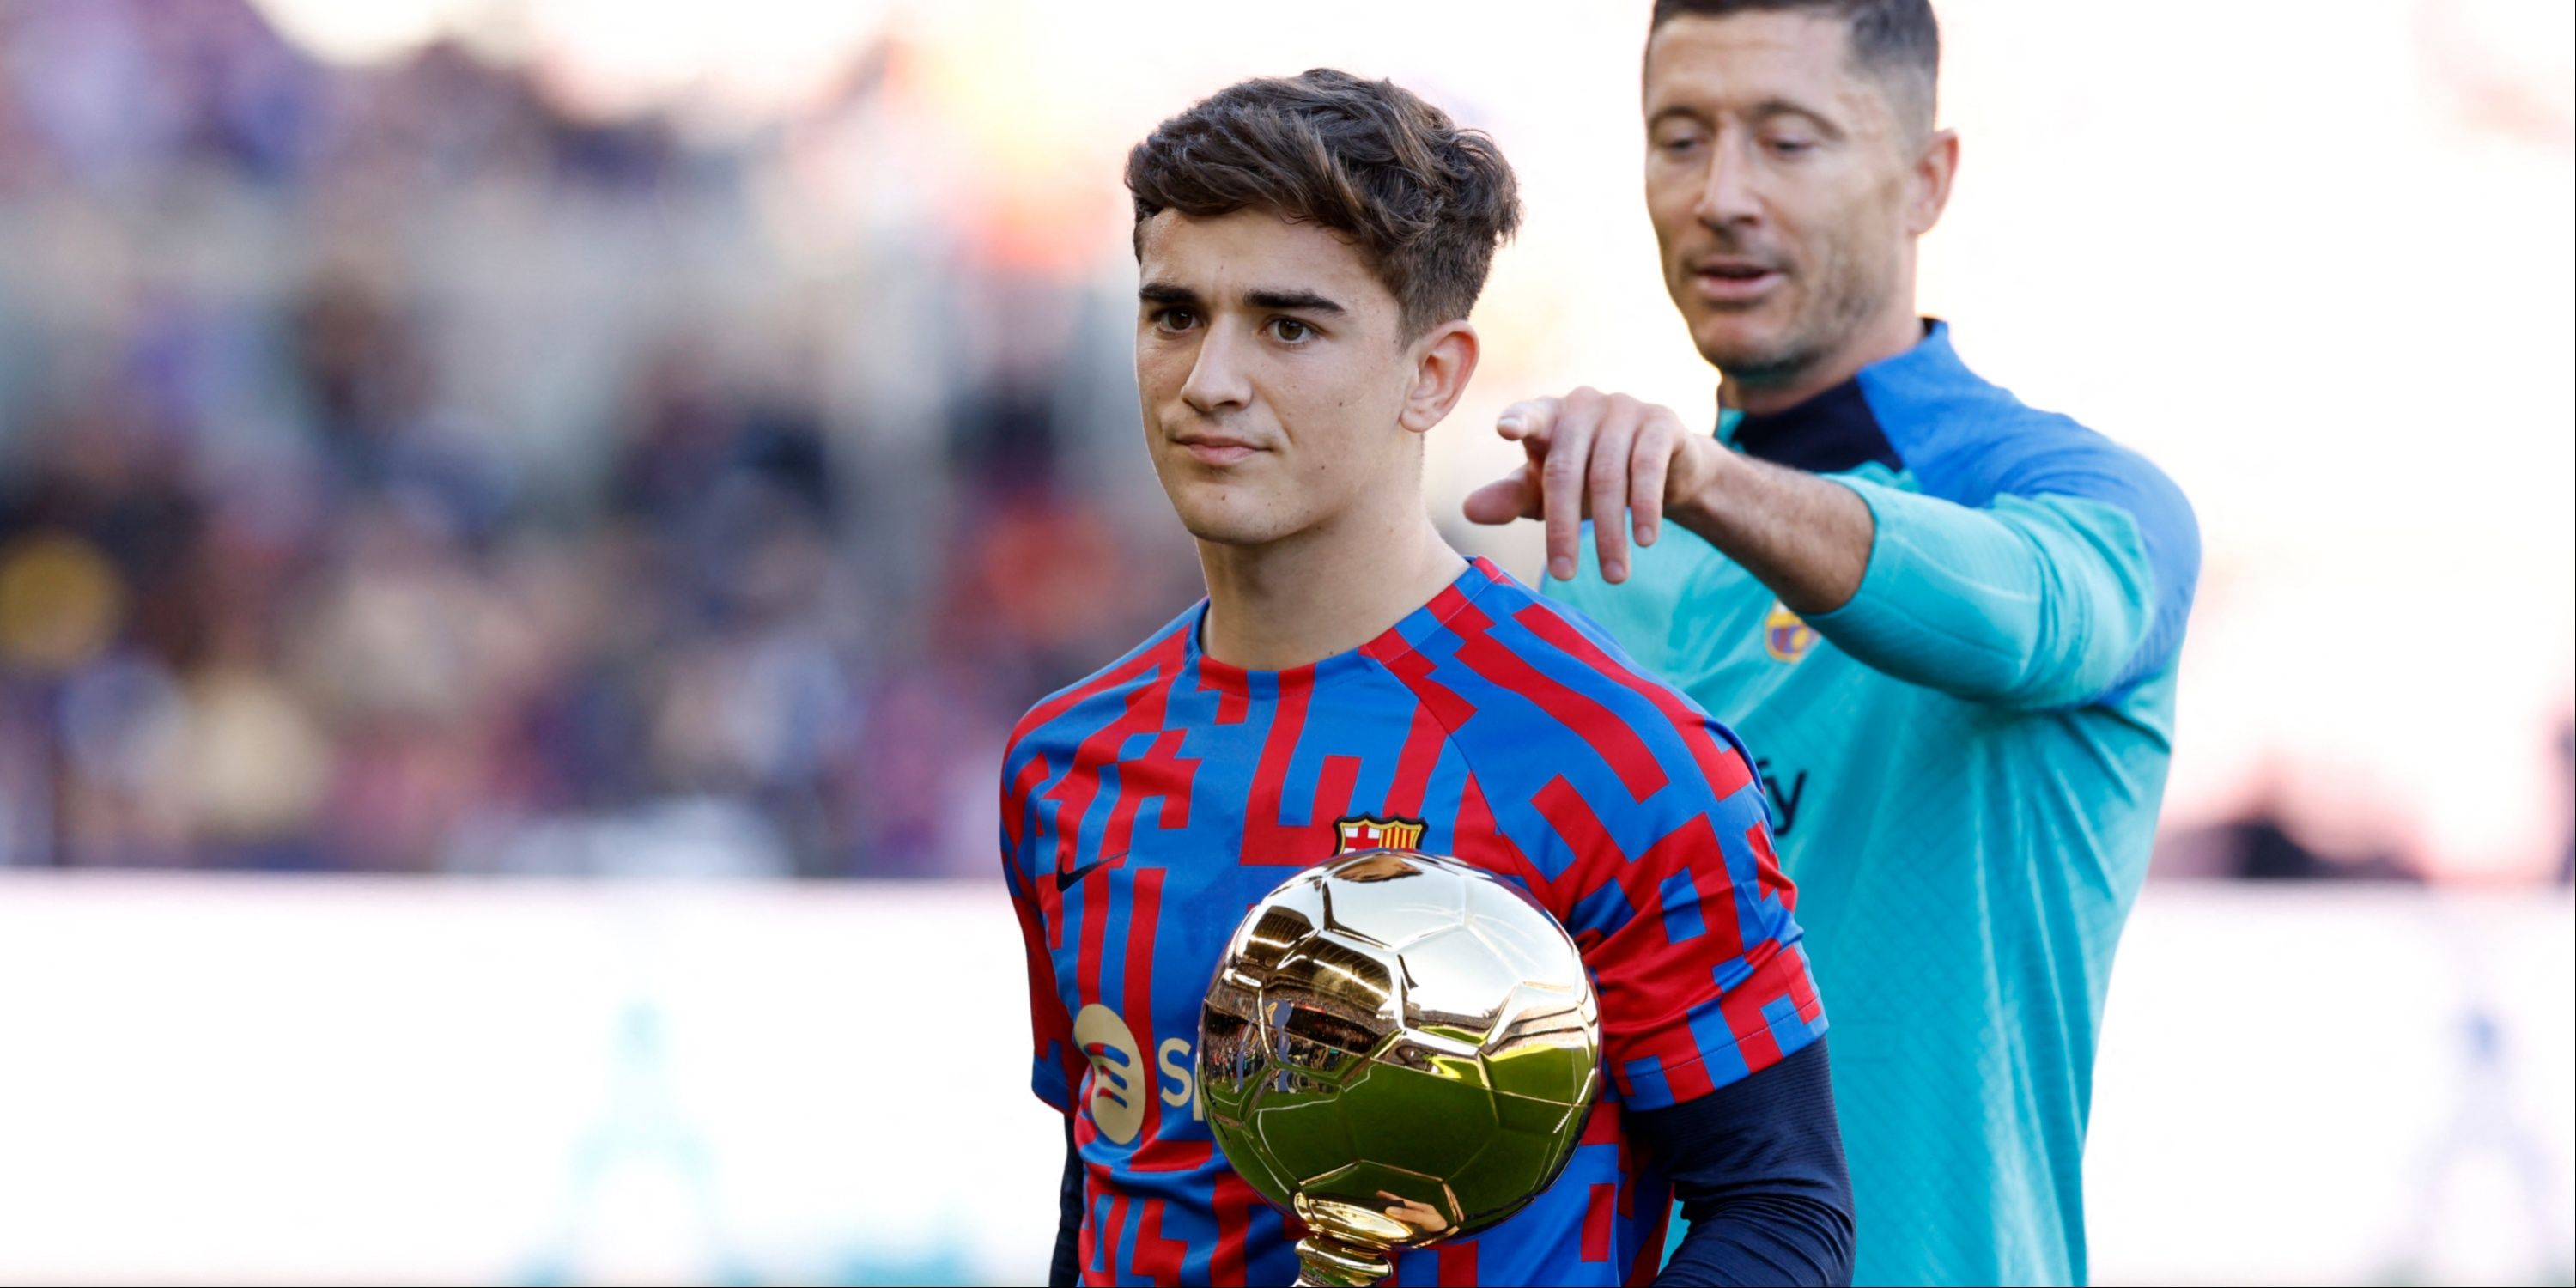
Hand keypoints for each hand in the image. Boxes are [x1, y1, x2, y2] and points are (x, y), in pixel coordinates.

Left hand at [1461, 388, 1724, 583]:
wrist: (1663, 472)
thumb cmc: (1588, 480)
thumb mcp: (1545, 493)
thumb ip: (1509, 498)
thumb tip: (1468, 510)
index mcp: (1547, 415)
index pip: (1528, 416)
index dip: (1518, 420)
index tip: (1505, 430)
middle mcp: (1582, 404)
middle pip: (1564, 469)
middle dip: (1563, 528)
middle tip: (1563, 576)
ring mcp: (1623, 408)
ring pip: (1608, 476)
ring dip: (1610, 532)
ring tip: (1613, 576)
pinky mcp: (1660, 422)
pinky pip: (1648, 468)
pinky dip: (1645, 507)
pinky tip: (1644, 541)